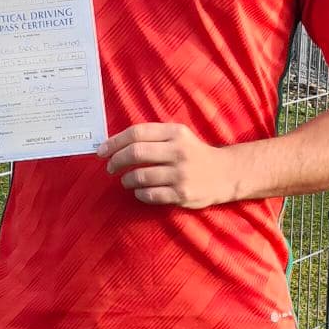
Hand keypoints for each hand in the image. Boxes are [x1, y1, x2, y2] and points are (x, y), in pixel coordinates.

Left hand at [97, 123, 243, 207]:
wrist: (227, 174)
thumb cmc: (195, 154)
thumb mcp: (179, 136)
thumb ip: (153, 137)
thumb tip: (115, 143)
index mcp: (175, 133)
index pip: (137, 133)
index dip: (114, 142)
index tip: (101, 151)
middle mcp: (178, 151)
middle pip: (135, 153)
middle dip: (116, 161)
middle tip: (110, 168)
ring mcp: (181, 174)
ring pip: (140, 176)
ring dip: (127, 180)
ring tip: (126, 181)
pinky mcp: (182, 194)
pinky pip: (150, 195)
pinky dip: (139, 194)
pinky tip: (140, 192)